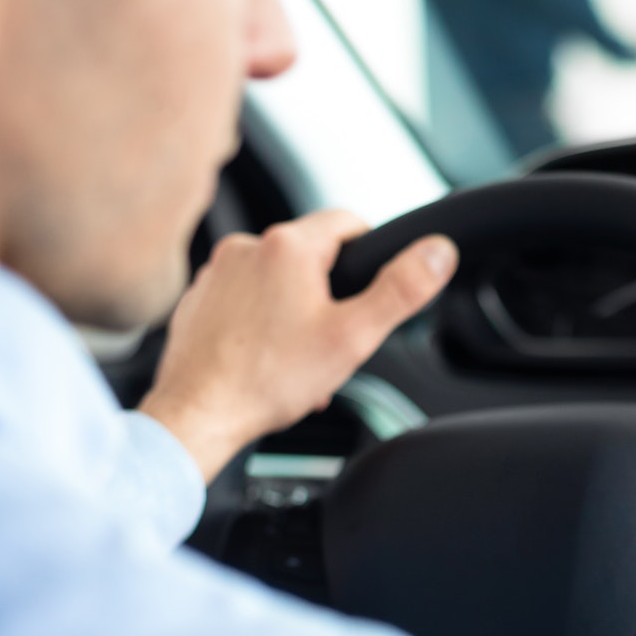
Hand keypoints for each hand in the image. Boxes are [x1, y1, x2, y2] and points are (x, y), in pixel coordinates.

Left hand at [139, 210, 457, 481]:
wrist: (197, 414)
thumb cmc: (267, 380)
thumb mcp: (354, 336)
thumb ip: (401, 289)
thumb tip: (437, 253)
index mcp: (288, 246)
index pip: (348, 221)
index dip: (369, 255)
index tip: (369, 291)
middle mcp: (246, 248)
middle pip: (311, 254)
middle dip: (330, 293)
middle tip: (334, 338)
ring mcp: (217, 273)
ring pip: (277, 279)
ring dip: (295, 309)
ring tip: (298, 357)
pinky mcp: (198, 299)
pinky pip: (244, 299)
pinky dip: (261, 322)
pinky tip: (266, 359)